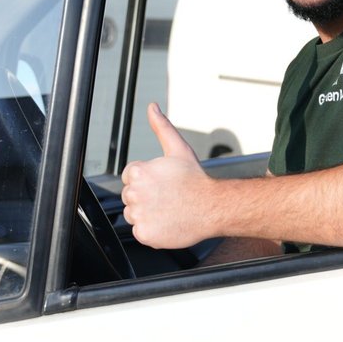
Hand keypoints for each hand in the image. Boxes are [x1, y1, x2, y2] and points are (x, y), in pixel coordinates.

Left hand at [120, 103, 213, 248]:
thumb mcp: (178, 149)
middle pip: (129, 196)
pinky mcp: (144, 233)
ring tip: (168, 209)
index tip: (162, 184)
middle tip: (167, 197)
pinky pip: (140, 232)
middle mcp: (135, 194)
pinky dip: (151, 230)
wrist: (213, 207)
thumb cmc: (196, 180)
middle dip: (145, 196)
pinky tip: (166, 222)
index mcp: (139, 172)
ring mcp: (139, 216)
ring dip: (146, 214)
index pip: (130, 177)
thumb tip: (152, 108)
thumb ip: (161, 127)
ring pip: (132, 215)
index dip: (147, 180)